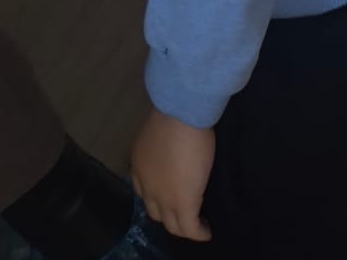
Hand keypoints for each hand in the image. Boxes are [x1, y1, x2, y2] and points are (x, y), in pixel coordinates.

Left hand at [130, 104, 213, 243]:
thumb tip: (173, 149)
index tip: (169, 194)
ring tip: (197, 223)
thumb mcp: (159, 135)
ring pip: (172, 225)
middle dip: (168, 214)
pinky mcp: (183, 204)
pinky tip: (207, 230)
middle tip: (185, 209)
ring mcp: (163, 198)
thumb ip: (162, 149)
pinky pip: (190, 229)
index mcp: (139, 166)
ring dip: (184, 227)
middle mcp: (146, 185)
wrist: (179, 115)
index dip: (155, 196)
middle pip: (155, 212)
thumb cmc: (173, 115)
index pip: (141, 190)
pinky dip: (199, 233)